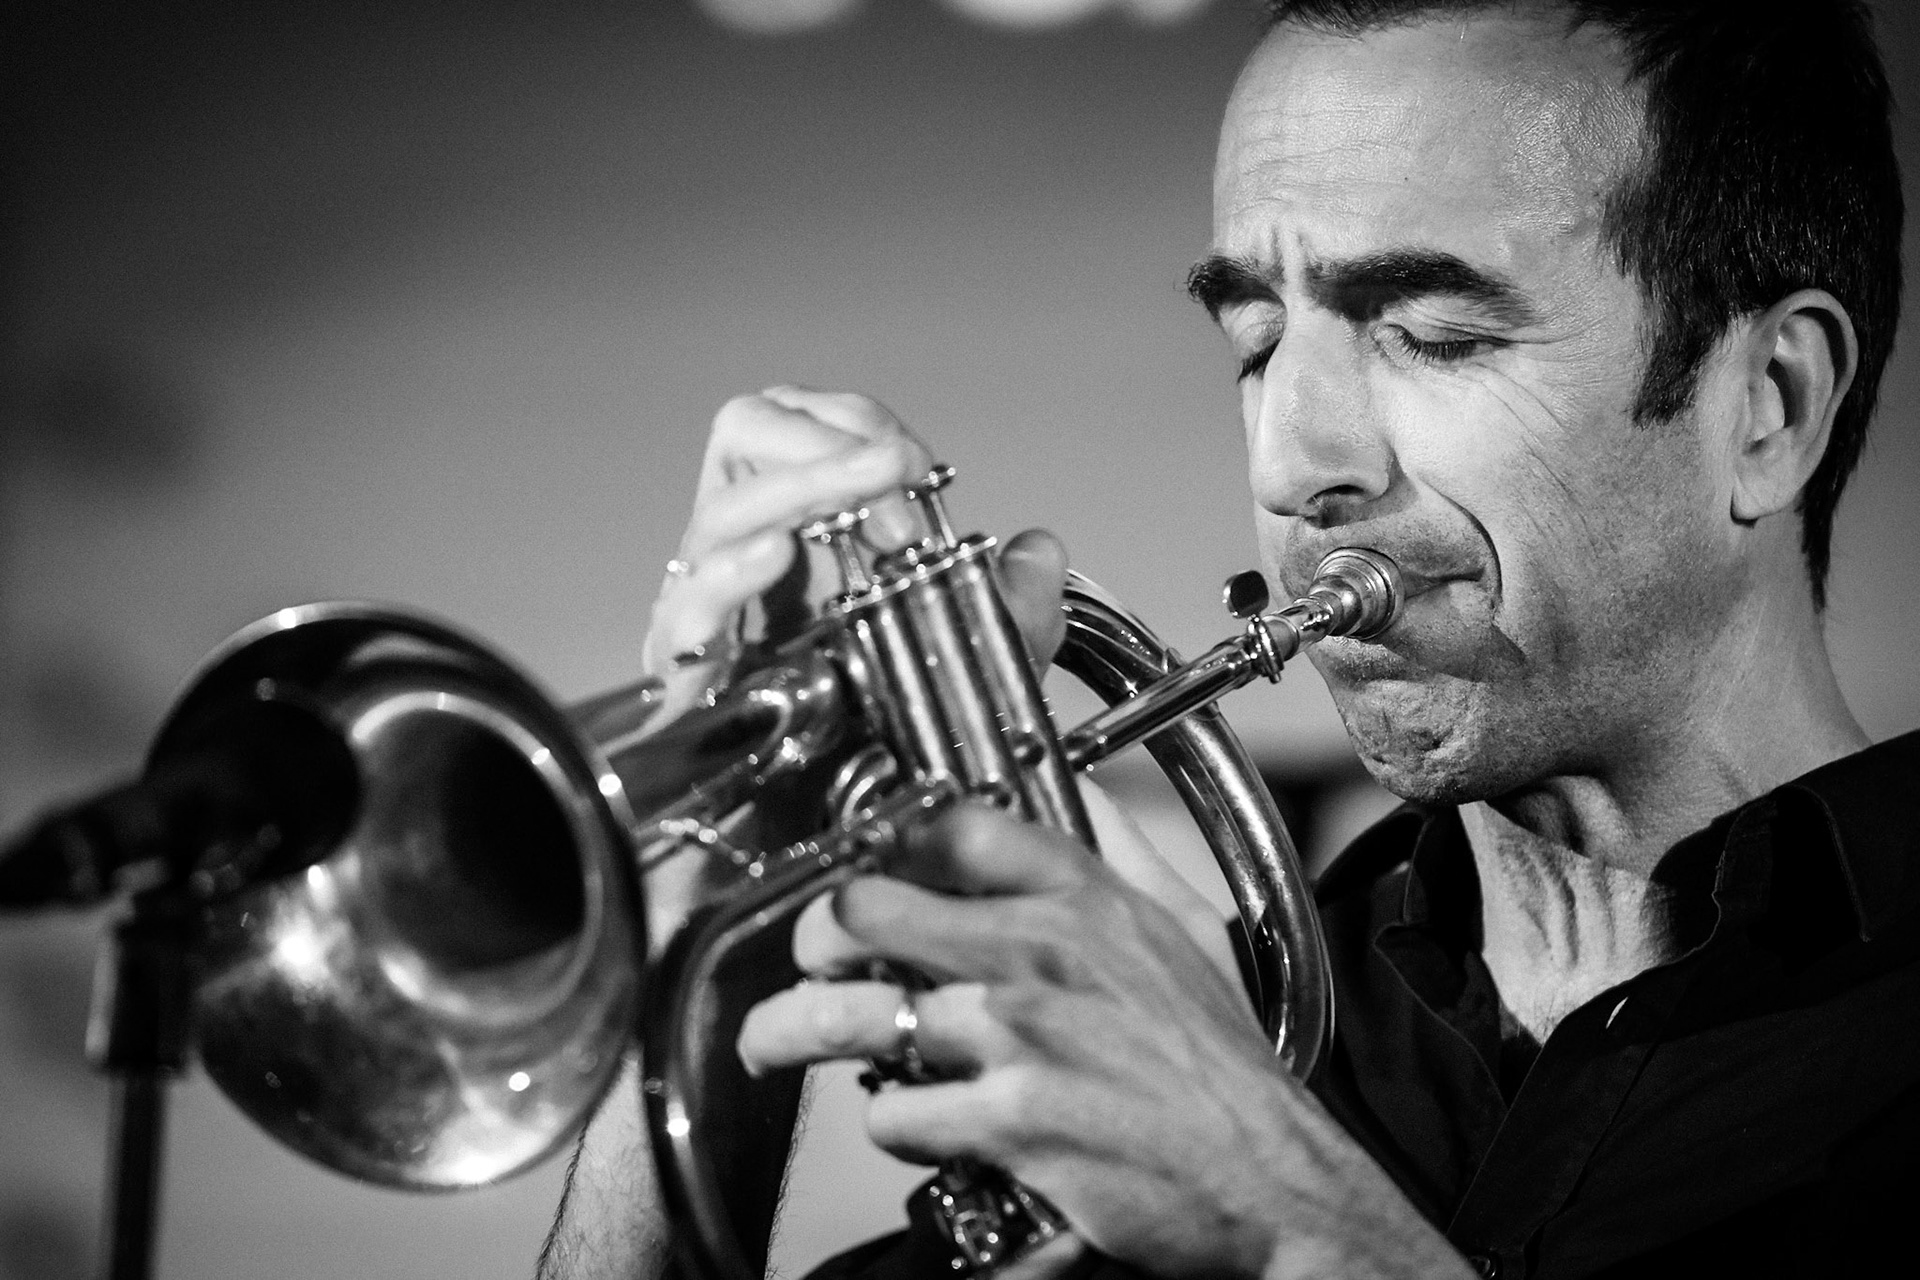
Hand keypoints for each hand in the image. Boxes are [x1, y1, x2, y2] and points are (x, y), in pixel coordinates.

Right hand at [641, 386, 1067, 713]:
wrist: (822, 849)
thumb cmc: (872, 752)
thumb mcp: (969, 674)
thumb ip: (1013, 612)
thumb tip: (1040, 552)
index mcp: (797, 529)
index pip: (803, 423)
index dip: (858, 426)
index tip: (915, 468)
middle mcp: (743, 556)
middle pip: (746, 434)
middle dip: (828, 445)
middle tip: (894, 497)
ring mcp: (707, 613)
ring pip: (717, 515)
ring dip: (800, 493)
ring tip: (867, 510)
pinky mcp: (686, 684)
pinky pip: (680, 616)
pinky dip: (723, 578)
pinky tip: (772, 557)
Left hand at [737, 804, 1470, 1279]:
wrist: (1272, 1181)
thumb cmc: (1222, 1066)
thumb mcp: (1191, 928)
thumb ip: (1128, 851)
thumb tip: (1083, 791)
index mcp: (1084, 898)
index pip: (951, 827)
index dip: (886, 842)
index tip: (859, 868)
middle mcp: (1043, 951)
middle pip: (865, 909)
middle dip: (815, 937)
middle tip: (808, 961)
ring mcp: (1020, 1036)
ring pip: (852, 1015)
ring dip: (798, 1030)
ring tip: (772, 1041)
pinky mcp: (1008, 1120)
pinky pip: (894, 1112)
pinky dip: (891, 1122)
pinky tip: (919, 1124)